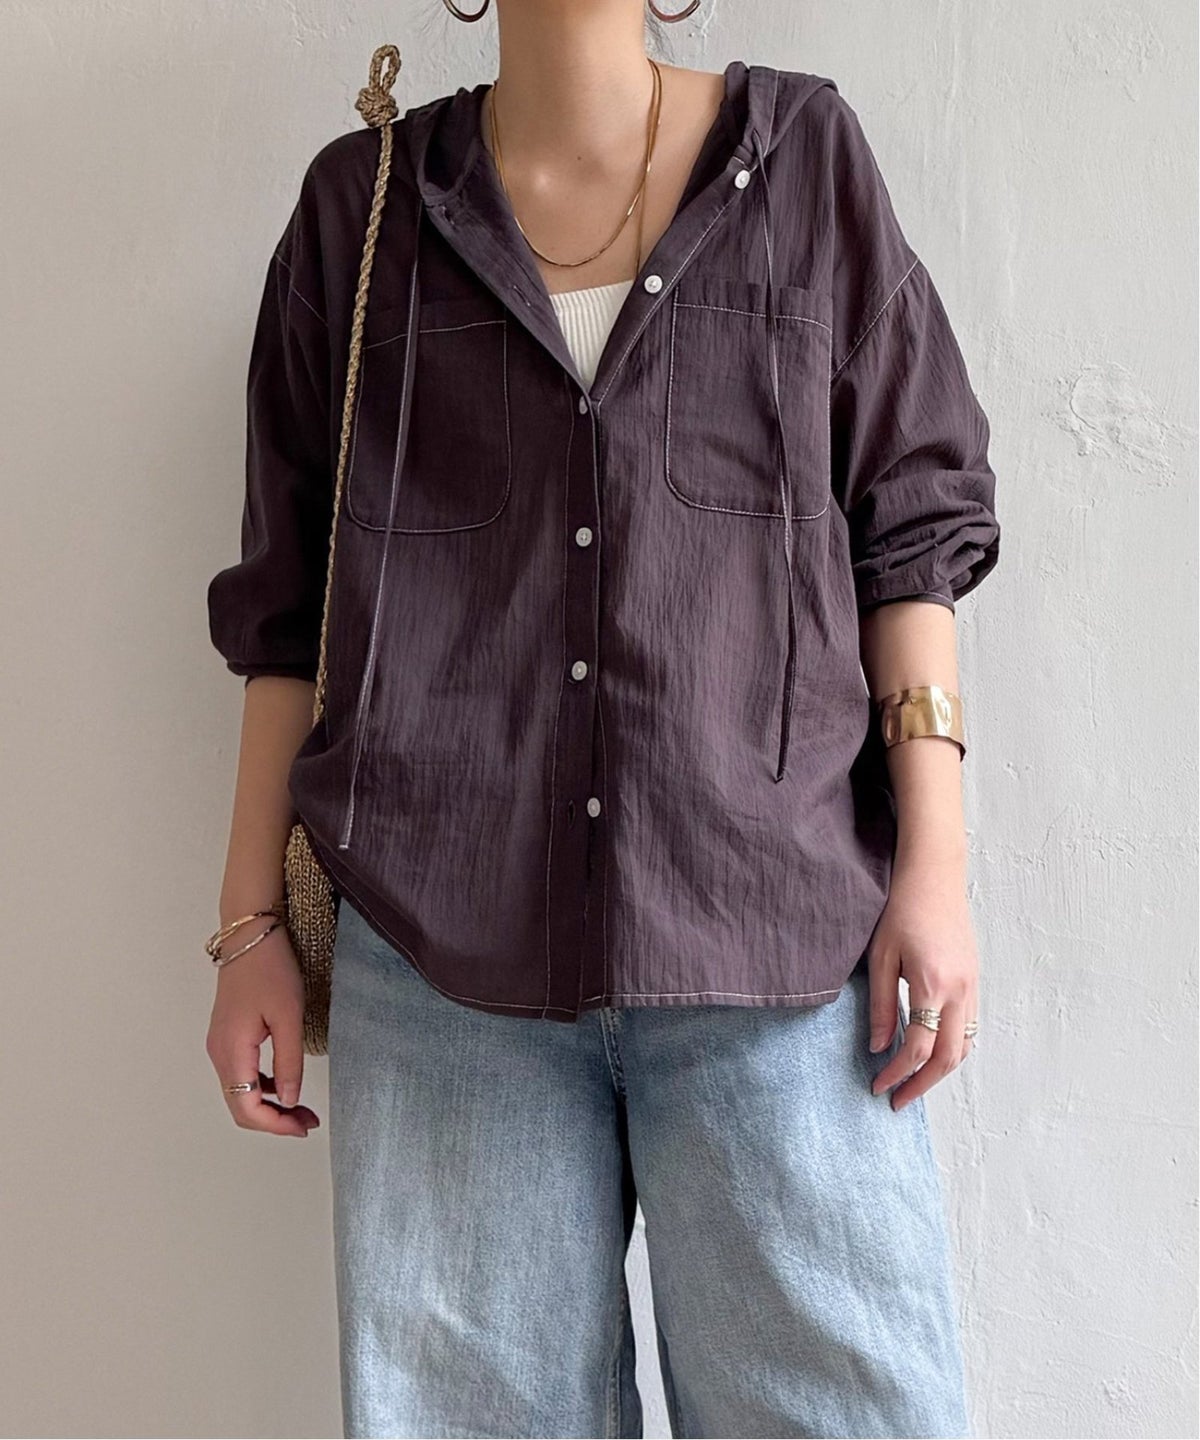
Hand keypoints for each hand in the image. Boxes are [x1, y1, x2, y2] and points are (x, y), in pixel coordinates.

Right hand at [205, 924, 320, 1136]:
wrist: (249, 936)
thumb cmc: (270, 970)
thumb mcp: (289, 1017)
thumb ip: (289, 1062)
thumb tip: (290, 1101)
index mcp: (231, 1052)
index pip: (246, 1109)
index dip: (275, 1126)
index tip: (304, 1127)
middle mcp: (219, 1053)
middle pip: (240, 1106)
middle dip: (274, 1121)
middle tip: (307, 1122)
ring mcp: (220, 1045)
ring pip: (240, 1092)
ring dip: (269, 1105)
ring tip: (301, 1108)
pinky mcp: (227, 1036)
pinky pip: (241, 1075)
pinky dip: (262, 1087)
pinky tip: (285, 1084)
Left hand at [866, 857, 977, 1110]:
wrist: (934, 876)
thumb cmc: (901, 909)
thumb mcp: (880, 957)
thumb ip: (881, 1004)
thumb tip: (877, 1046)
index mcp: (933, 985)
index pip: (917, 1047)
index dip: (896, 1073)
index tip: (877, 1086)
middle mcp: (960, 991)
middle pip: (948, 1057)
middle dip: (922, 1084)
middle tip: (897, 1100)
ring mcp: (973, 986)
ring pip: (965, 1046)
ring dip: (940, 1070)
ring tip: (912, 1082)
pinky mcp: (975, 980)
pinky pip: (970, 1027)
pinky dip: (953, 1048)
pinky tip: (932, 1052)